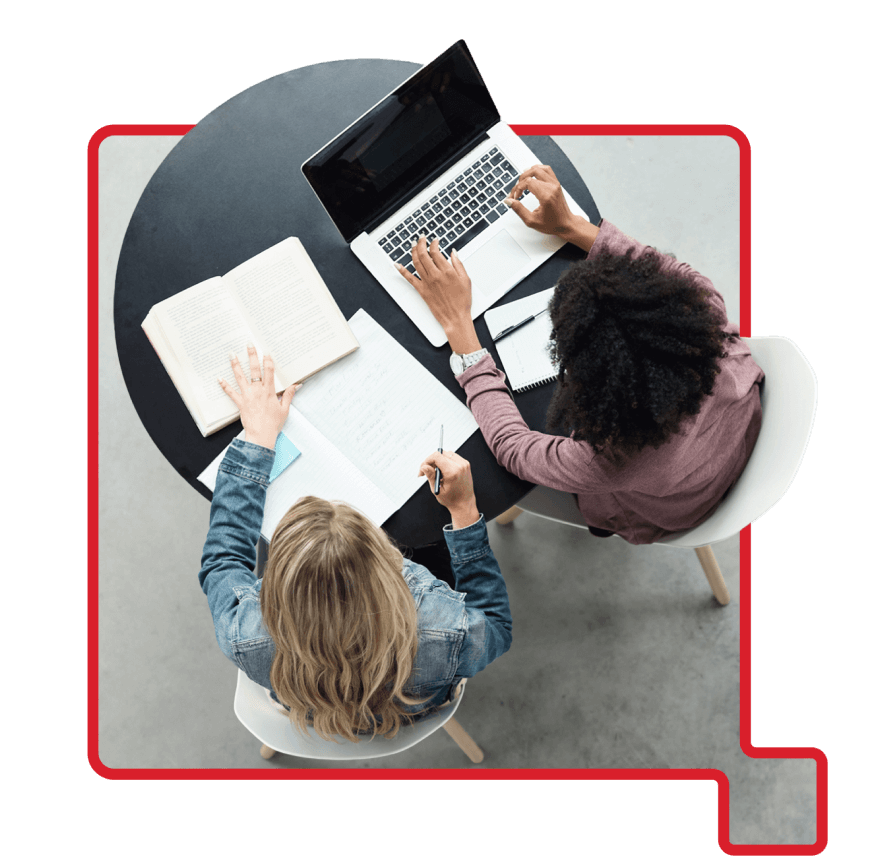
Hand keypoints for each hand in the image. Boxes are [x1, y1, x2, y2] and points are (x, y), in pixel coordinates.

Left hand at [217, 344, 297, 448]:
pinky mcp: (240, 403)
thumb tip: (296, 385)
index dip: (267, 361)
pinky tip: (219, 378)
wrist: (261, 435)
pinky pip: (230, 392)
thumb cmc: (273, 423)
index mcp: (269, 391)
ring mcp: (247, 396)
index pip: (269, 372)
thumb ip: (288, 395)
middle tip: (249, 345)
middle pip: (254, 370)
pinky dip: (225, 385)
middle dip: (252, 356)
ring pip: (240, 377)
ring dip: (236, 365)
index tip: (266, 352)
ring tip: (232, 354)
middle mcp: (257, 391)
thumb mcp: (284, 409)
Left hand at [395, 237, 480, 352]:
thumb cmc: (462, 301)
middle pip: (423, 254)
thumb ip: (459, 264)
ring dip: (413, 251)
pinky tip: (397, 264)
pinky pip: (409, 278)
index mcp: (447, 271)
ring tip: (413, 245)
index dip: (433, 243)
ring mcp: (427, 282)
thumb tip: (453, 252)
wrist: (455, 317)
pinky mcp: (421, 290)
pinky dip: (401, 270)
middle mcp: (435, 275)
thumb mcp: (466, 280)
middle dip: (421, 243)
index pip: (435, 251)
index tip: (435, 240)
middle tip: (421, 238)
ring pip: (416, 262)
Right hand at [418, 450, 479, 527]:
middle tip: (427, 471)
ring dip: (439, 461)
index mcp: (452, 472)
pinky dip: (446, 461)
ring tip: (437, 473)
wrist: (465, 503)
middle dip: (431, 461)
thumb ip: (430, 476)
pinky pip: (453, 456)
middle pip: (440, 454)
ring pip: (446, 454)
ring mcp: (464, 464)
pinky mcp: (466, 464)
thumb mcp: (438, 490)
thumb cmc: (452, 499)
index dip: (426, 461)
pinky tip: (444, 471)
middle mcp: (460, 466)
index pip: (436, 456)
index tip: (423, 468)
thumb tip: (424, 466)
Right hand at [504, 164, 576, 236]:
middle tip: (517, 190)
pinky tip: (532, 176)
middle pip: (532, 172)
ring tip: (523, 181)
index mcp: (546, 195)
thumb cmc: (552, 224)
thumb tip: (509, 201)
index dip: (518, 188)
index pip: (528, 182)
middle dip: (521, 180)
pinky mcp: (556, 183)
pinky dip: (537, 170)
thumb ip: (518, 209)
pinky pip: (547, 170)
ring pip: (540, 168)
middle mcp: (552, 187)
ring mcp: (555, 184)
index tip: (515, 197)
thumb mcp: (531, 220)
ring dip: (529, 172)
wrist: (566, 224)